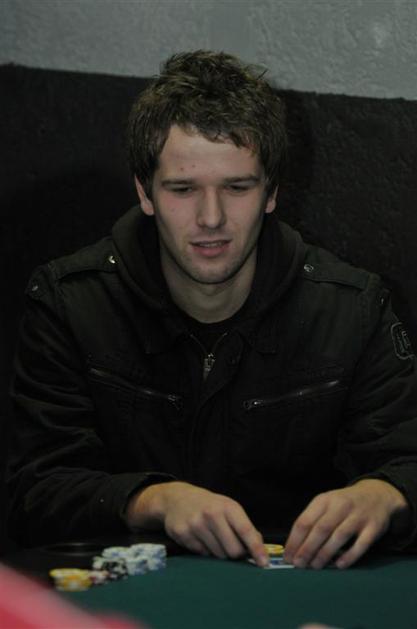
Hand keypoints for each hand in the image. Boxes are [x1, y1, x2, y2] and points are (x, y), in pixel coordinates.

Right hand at [126, 481, 267, 566]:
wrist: (177, 498)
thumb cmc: (209, 505)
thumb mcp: (228, 508)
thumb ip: (243, 526)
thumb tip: (259, 548)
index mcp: (227, 506)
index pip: (245, 530)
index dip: (256, 548)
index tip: (263, 562)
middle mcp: (211, 514)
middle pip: (233, 550)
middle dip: (236, 554)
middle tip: (232, 547)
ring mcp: (196, 524)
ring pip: (218, 555)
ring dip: (219, 552)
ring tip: (213, 537)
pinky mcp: (182, 533)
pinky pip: (201, 554)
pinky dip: (204, 550)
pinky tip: (200, 537)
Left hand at [284, 479, 409, 568]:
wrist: (376, 494)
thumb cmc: (344, 504)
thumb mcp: (326, 504)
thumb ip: (312, 520)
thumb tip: (295, 546)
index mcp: (324, 500)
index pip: (304, 521)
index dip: (294, 540)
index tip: (288, 556)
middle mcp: (340, 506)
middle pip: (320, 529)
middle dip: (307, 549)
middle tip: (299, 564)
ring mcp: (358, 516)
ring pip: (338, 536)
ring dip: (325, 554)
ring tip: (315, 566)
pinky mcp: (373, 527)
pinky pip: (361, 544)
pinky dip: (349, 556)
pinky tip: (339, 565)